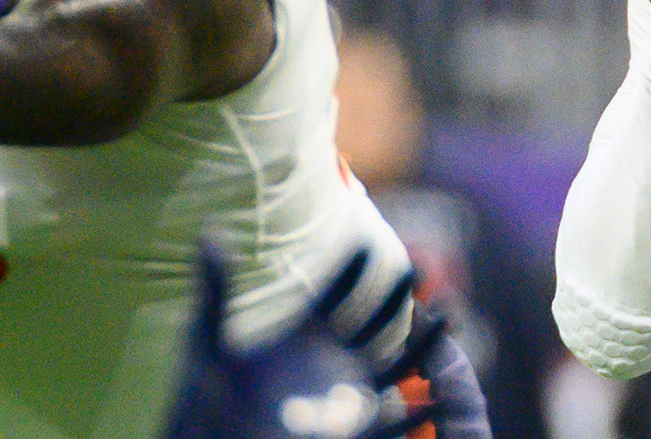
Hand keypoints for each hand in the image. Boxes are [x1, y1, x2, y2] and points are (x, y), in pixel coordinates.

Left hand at [165, 243, 482, 438]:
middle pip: (371, 321)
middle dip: (395, 296)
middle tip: (420, 264)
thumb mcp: (206, 345)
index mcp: (297, 338)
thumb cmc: (202, 404)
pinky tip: (444, 396)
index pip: (330, 294)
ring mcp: (341, 396)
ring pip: (394, 364)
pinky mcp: (349, 431)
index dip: (348, 268)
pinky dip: (421, 409)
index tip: (363, 239)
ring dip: (423, 343)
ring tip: (448, 316)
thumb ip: (215, 291)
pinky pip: (394, 419)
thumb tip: (208, 232)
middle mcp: (326, 363)